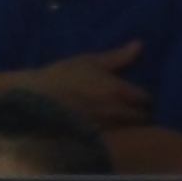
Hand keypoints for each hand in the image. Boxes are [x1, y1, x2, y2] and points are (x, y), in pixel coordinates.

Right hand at [16, 43, 153, 128]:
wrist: (36, 98)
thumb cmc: (63, 75)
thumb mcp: (88, 61)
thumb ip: (117, 56)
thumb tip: (140, 44)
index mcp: (118, 90)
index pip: (145, 98)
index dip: (145, 97)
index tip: (141, 95)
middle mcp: (116, 110)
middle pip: (142, 118)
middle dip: (142, 113)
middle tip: (136, 108)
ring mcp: (106, 126)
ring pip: (129, 129)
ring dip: (130, 124)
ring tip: (125, 118)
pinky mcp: (95, 137)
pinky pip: (115, 136)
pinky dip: (117, 131)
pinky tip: (110, 127)